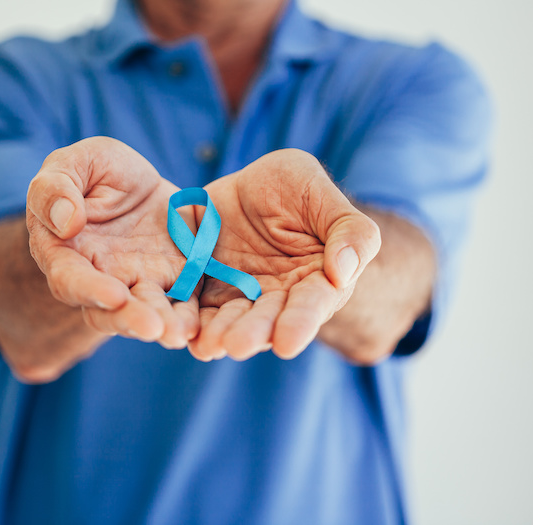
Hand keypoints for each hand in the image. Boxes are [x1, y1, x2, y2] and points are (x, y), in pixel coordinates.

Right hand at [26, 136, 198, 347]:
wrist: (144, 183)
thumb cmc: (99, 171)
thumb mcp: (78, 162)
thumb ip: (56, 188)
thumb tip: (66, 223)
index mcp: (65, 252)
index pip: (69, 278)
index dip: (89, 289)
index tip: (115, 296)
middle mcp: (100, 278)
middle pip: (107, 311)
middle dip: (129, 320)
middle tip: (153, 328)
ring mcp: (138, 283)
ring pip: (145, 313)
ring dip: (162, 325)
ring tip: (180, 334)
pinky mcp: (173, 282)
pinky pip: (181, 305)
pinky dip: (189, 316)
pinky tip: (202, 325)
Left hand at [188, 149, 380, 360]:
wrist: (245, 185)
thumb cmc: (293, 187)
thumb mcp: (319, 193)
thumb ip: (348, 231)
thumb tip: (343, 273)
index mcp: (318, 279)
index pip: (313, 303)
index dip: (300, 322)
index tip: (287, 342)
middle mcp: (281, 297)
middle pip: (268, 318)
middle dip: (254, 333)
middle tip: (238, 346)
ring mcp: (242, 297)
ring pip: (232, 320)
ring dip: (221, 334)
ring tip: (208, 345)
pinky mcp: (207, 292)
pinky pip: (198, 309)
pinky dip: (192, 323)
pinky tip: (184, 335)